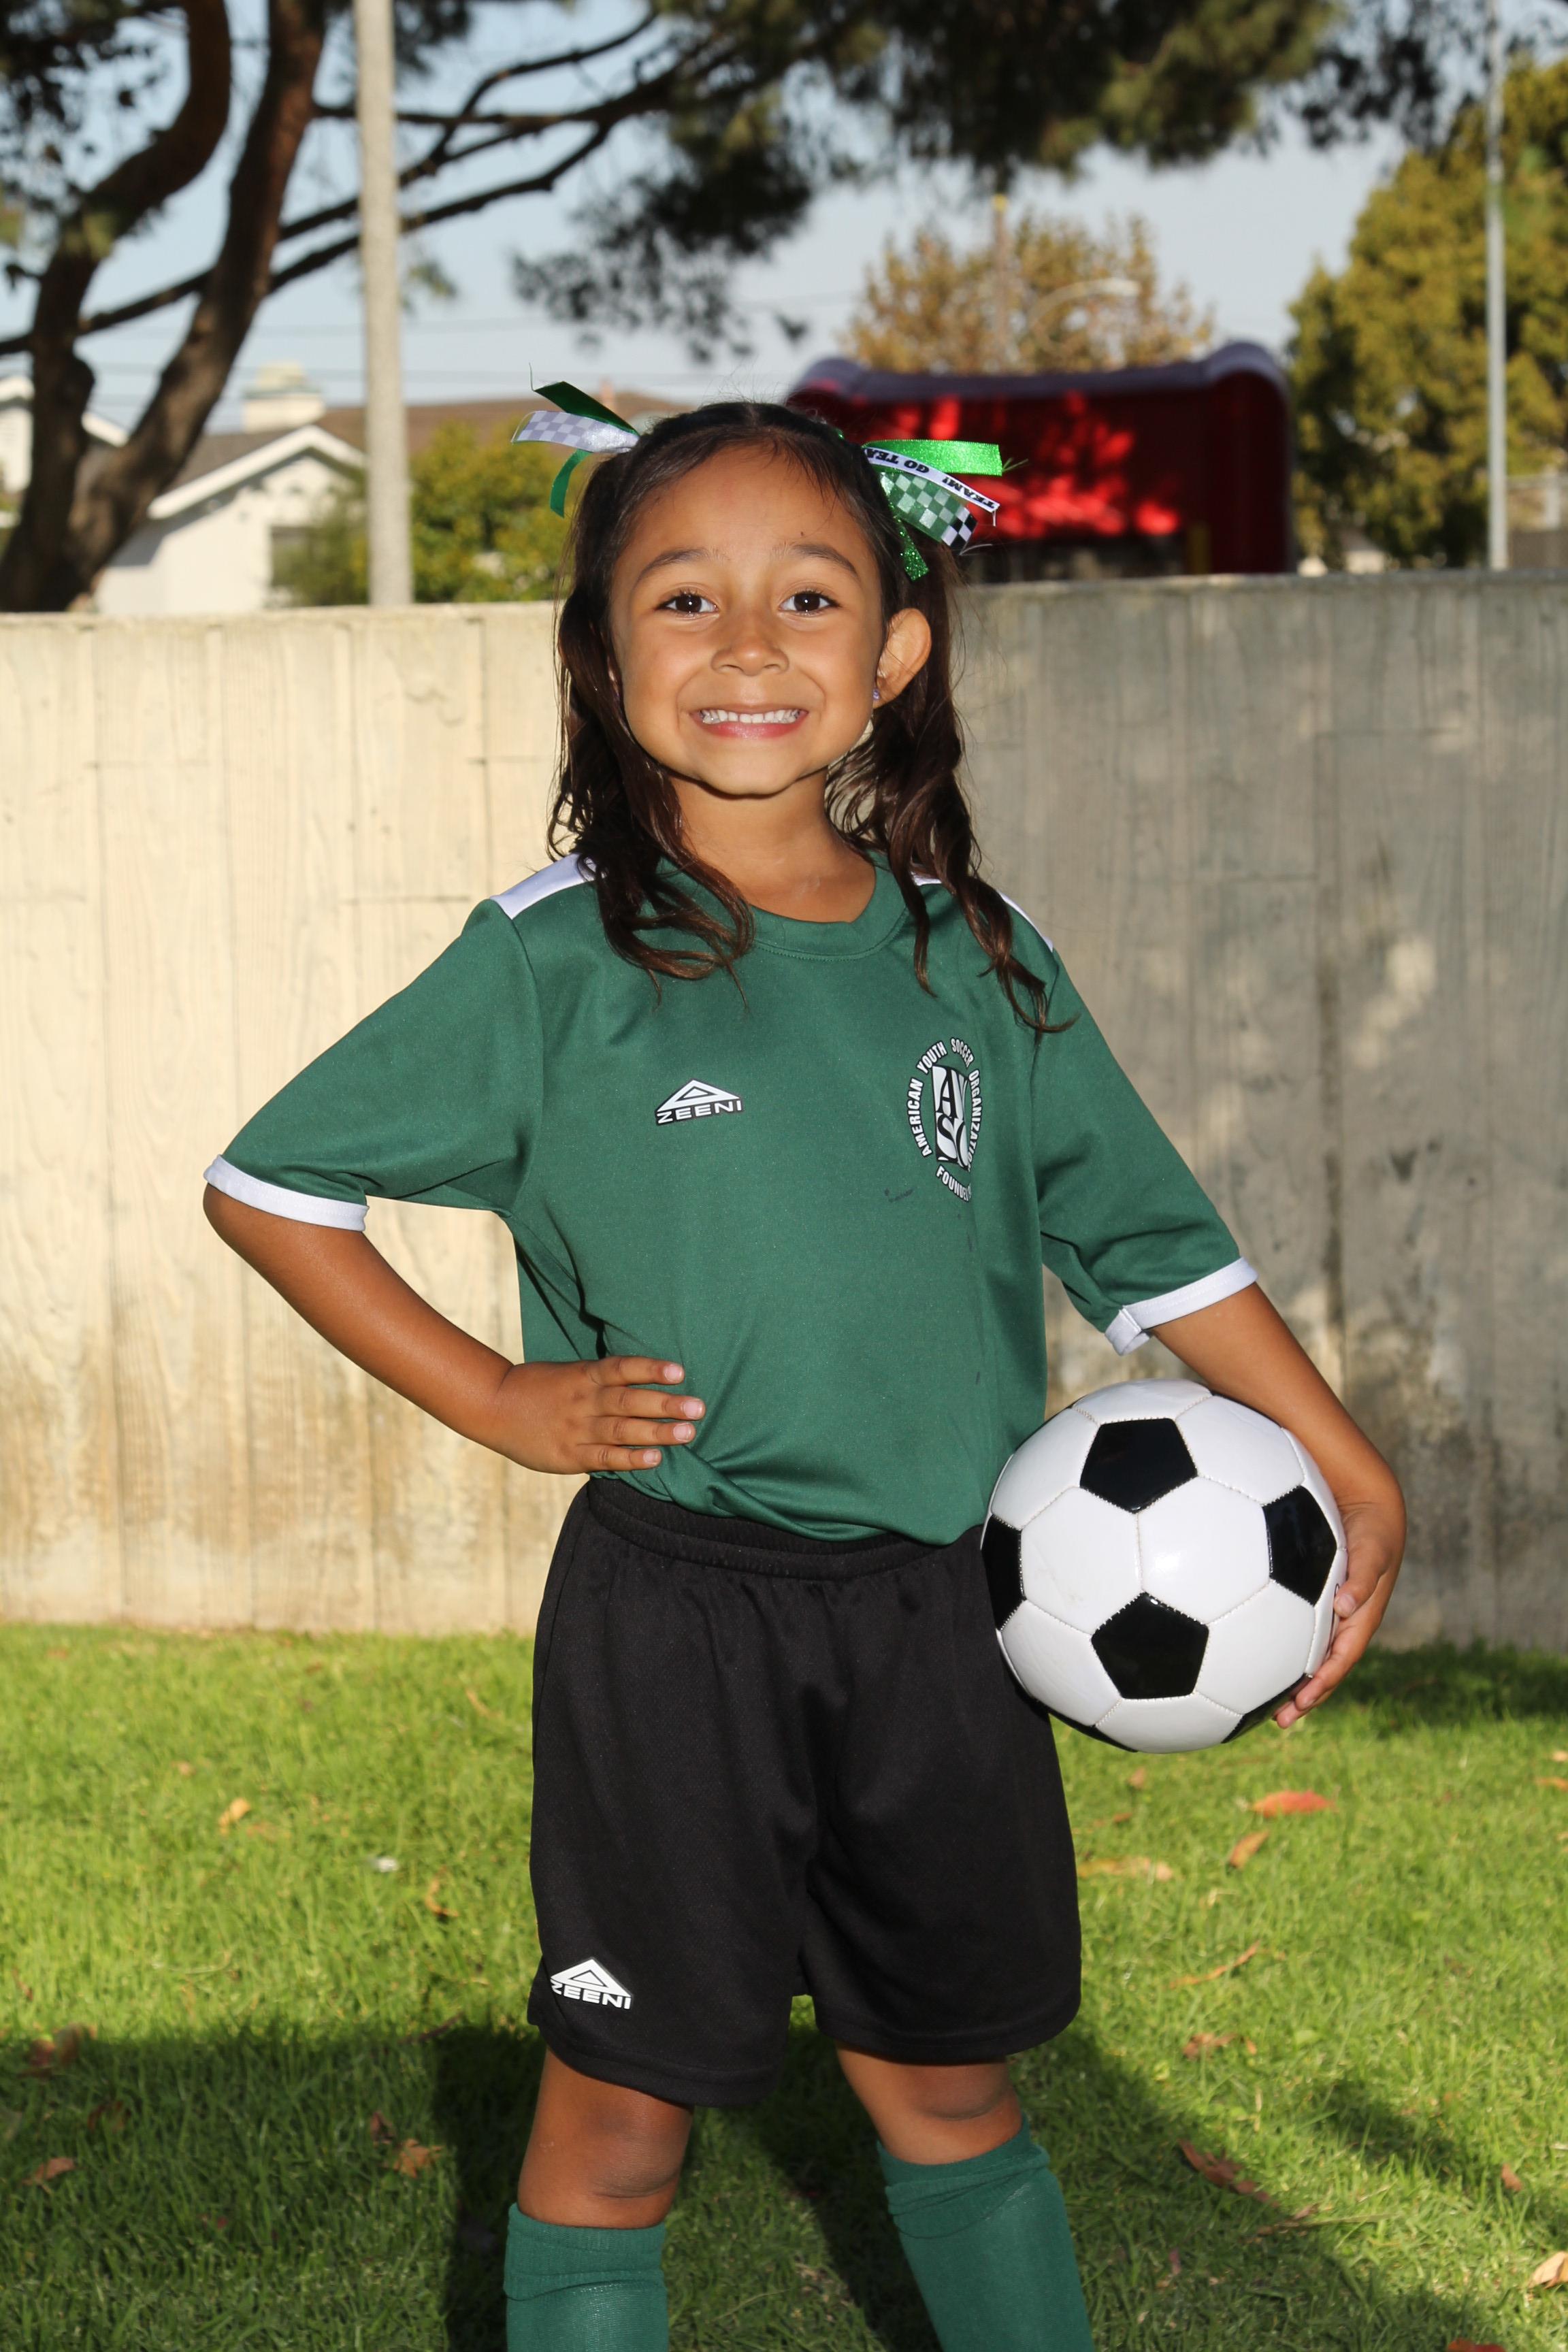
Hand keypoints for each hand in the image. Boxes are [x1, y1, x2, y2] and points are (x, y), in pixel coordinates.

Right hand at [481, 1356, 703, 1474]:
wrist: (494, 1406)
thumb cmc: (540, 1388)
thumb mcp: (571, 1374)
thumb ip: (602, 1380)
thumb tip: (645, 1382)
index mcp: (585, 1376)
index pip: (622, 1368)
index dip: (651, 1369)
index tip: (679, 1371)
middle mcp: (584, 1400)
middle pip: (629, 1400)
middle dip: (666, 1404)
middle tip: (698, 1407)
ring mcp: (577, 1429)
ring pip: (622, 1430)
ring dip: (657, 1431)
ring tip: (688, 1432)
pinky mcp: (569, 1455)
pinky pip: (604, 1458)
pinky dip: (630, 1458)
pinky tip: (654, 1458)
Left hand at [1273, 1483, 1403, 1726]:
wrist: (1365, 1507)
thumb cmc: (1371, 1530)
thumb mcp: (1373, 1550)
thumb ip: (1362, 1577)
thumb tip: (1345, 1605)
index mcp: (1359, 1619)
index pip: (1340, 1660)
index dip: (1324, 1683)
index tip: (1302, 1703)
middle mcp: (1341, 1622)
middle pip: (1322, 1668)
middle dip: (1305, 1697)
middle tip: (1280, 1722)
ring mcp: (1325, 1614)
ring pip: (1305, 1654)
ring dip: (1287, 1680)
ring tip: (1258, 1704)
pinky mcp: (1308, 1600)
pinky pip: (1291, 1630)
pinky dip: (1274, 1647)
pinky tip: (1244, 1652)